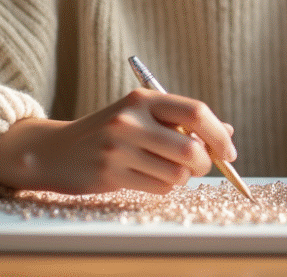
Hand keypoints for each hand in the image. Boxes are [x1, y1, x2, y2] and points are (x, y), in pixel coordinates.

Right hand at [0, 87, 236, 194]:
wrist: (57, 150)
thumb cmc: (109, 133)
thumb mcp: (142, 116)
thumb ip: (182, 122)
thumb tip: (227, 132)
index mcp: (143, 99)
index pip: (196, 112)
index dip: (219, 134)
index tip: (229, 151)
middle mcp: (131, 119)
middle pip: (191, 148)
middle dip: (204, 163)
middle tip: (200, 166)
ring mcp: (119, 146)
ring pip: (178, 173)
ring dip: (181, 177)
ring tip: (163, 169)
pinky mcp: (110, 172)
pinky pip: (159, 187)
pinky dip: (163, 186)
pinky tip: (146, 177)